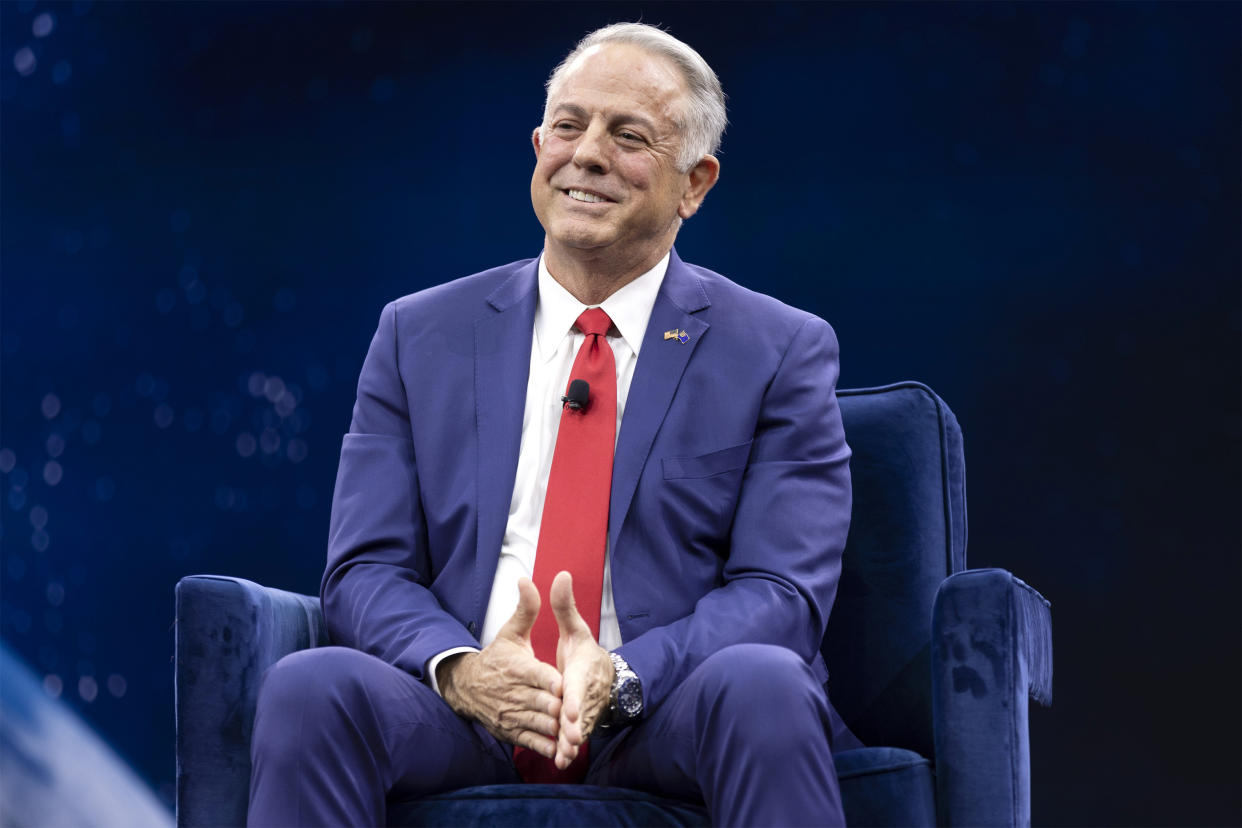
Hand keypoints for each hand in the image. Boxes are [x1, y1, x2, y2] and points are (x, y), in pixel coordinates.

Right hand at [437, 578, 563, 758]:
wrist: (466, 686)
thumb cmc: (495, 657)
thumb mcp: (510, 632)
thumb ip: (526, 609)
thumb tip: (527, 579)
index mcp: (517, 668)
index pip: (539, 676)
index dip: (554, 683)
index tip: (567, 685)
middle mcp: (513, 693)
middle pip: (542, 703)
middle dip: (560, 709)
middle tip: (577, 713)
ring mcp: (510, 714)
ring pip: (538, 724)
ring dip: (555, 730)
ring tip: (573, 731)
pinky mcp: (509, 731)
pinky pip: (529, 741)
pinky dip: (544, 746)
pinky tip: (559, 748)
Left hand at [549, 571, 614, 769]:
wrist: (605, 678)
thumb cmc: (584, 653)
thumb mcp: (576, 629)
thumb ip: (564, 606)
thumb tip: (560, 574)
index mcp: (584, 670)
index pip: (580, 685)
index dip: (575, 697)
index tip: (568, 707)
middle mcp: (587, 694)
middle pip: (582, 712)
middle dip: (575, 725)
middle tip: (567, 737)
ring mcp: (586, 712)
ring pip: (581, 729)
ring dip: (573, 742)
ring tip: (563, 754)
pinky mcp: (582, 725)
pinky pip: (577, 739)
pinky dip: (569, 750)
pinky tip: (560, 761)